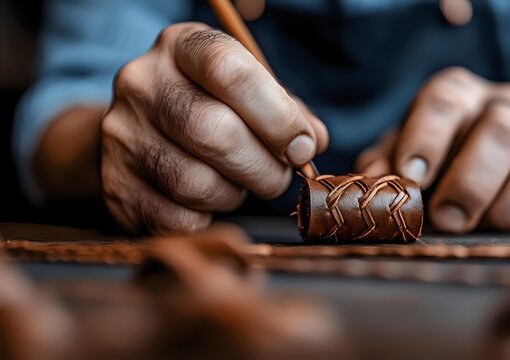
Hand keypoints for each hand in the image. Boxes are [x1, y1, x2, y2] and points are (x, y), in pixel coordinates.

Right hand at [101, 22, 327, 233]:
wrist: (141, 131)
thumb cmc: (210, 108)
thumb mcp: (247, 92)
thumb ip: (285, 112)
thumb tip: (311, 143)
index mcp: (181, 47)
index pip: (231, 72)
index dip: (278, 117)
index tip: (302, 146)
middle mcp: (142, 83)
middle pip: (214, 132)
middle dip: (264, 167)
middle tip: (279, 175)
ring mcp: (122, 135)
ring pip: (196, 183)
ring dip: (236, 195)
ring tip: (241, 184)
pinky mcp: (115, 185)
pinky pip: (178, 218)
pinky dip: (207, 218)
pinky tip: (209, 201)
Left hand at [355, 67, 509, 232]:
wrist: (509, 158)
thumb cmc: (441, 157)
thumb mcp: (406, 154)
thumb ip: (385, 165)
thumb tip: (365, 187)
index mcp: (458, 95)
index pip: (444, 101)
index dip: (427, 139)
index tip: (411, 178)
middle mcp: (505, 105)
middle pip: (502, 128)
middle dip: (471, 182)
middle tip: (447, 220)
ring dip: (506, 206)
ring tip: (482, 227)